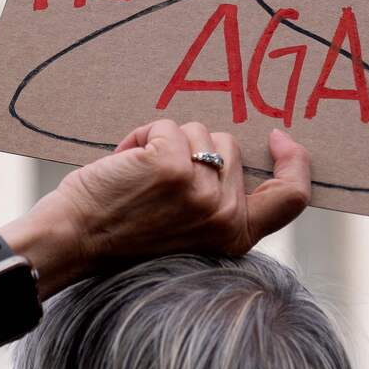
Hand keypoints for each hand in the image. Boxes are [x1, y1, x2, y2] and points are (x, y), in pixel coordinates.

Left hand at [6, 120, 311, 290]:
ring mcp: (201, 192)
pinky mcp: (172, 167)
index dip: (295, 161)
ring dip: (166, 141)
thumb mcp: (188, 229)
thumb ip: (217, 199)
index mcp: (236, 236)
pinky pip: (167, 126)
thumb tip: (230, 146)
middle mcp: (226, 217)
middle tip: (157, 181)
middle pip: (231, 146)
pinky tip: (124, 164)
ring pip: (199, 132)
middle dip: (194, 149)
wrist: (73, 242)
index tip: (278, 136)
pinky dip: (142, 136)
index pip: (292, 197)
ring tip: (138, 175)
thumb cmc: (122, 233)